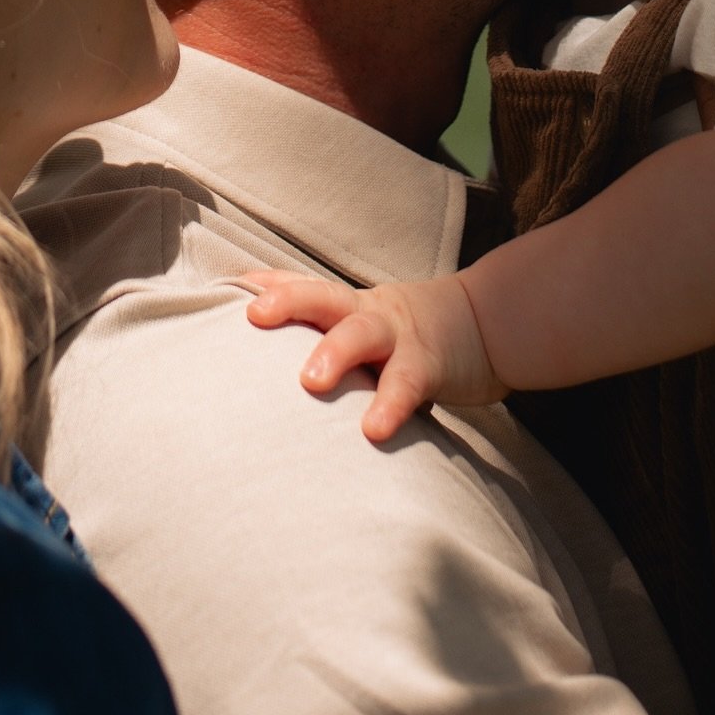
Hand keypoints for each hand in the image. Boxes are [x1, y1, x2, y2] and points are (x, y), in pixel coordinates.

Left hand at [243, 271, 506, 441]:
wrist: (485, 327)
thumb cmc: (403, 333)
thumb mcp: (359, 319)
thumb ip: (315, 324)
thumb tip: (252, 318)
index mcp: (345, 305)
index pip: (302, 285)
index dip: (267, 284)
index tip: (230, 287)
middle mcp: (365, 312)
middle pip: (323, 296)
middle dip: (289, 302)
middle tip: (255, 316)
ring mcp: (398, 335)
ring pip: (363, 332)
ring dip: (336, 351)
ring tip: (311, 382)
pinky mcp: (429, 364)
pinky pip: (407, 384)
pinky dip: (390, 405)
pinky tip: (374, 430)